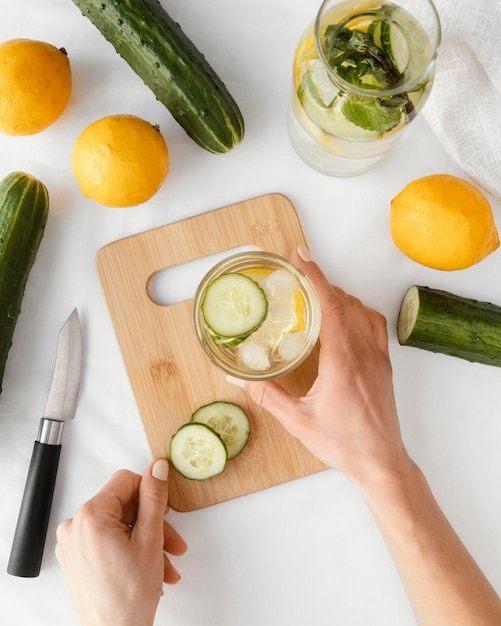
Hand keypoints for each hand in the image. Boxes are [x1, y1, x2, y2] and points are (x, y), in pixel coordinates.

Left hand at [56, 459, 186, 625]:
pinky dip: (130, 551)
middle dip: (153, 525)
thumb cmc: (128, 597)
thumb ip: (154, 497)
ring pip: (119, 527)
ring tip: (165, 564)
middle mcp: (74, 527)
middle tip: (173, 543)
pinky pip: (108, 542)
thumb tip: (156, 468)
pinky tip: (150, 568)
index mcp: (89, 516)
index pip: (124, 481)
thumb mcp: (150, 538)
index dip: (150, 492)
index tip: (165, 506)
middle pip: (123, 507)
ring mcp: (73, 545)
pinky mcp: (76, 560)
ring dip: (146, 542)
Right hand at [230, 246, 409, 489]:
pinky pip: (374, 325)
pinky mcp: (384, 365)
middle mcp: (364, 353)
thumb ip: (268, 396)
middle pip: (345, 302)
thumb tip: (240, 379)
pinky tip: (344, 318)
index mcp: (343, 361)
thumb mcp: (298, 421)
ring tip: (317, 294)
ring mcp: (378, 358)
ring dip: (340, 296)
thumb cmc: (343, 444)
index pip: (331, 306)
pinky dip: (357, 311)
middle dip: (321, 282)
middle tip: (299, 273)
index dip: (315, 277)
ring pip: (362, 311)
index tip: (301, 257)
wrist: (380, 461)